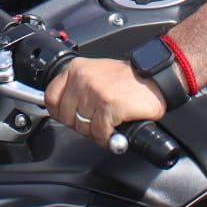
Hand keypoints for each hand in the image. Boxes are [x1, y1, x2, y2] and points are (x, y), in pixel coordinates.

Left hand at [46, 57, 166, 146]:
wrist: (155, 78)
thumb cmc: (128, 79)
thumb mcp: (95, 74)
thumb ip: (77, 89)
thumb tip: (63, 111)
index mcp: (76, 69)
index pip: (51, 97)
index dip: (60, 113)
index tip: (71, 117)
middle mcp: (82, 78)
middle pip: (66, 116)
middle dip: (81, 124)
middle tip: (96, 122)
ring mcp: (94, 92)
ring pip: (82, 127)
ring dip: (96, 132)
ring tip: (108, 124)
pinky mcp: (108, 106)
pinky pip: (99, 132)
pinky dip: (107, 137)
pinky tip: (115, 130)